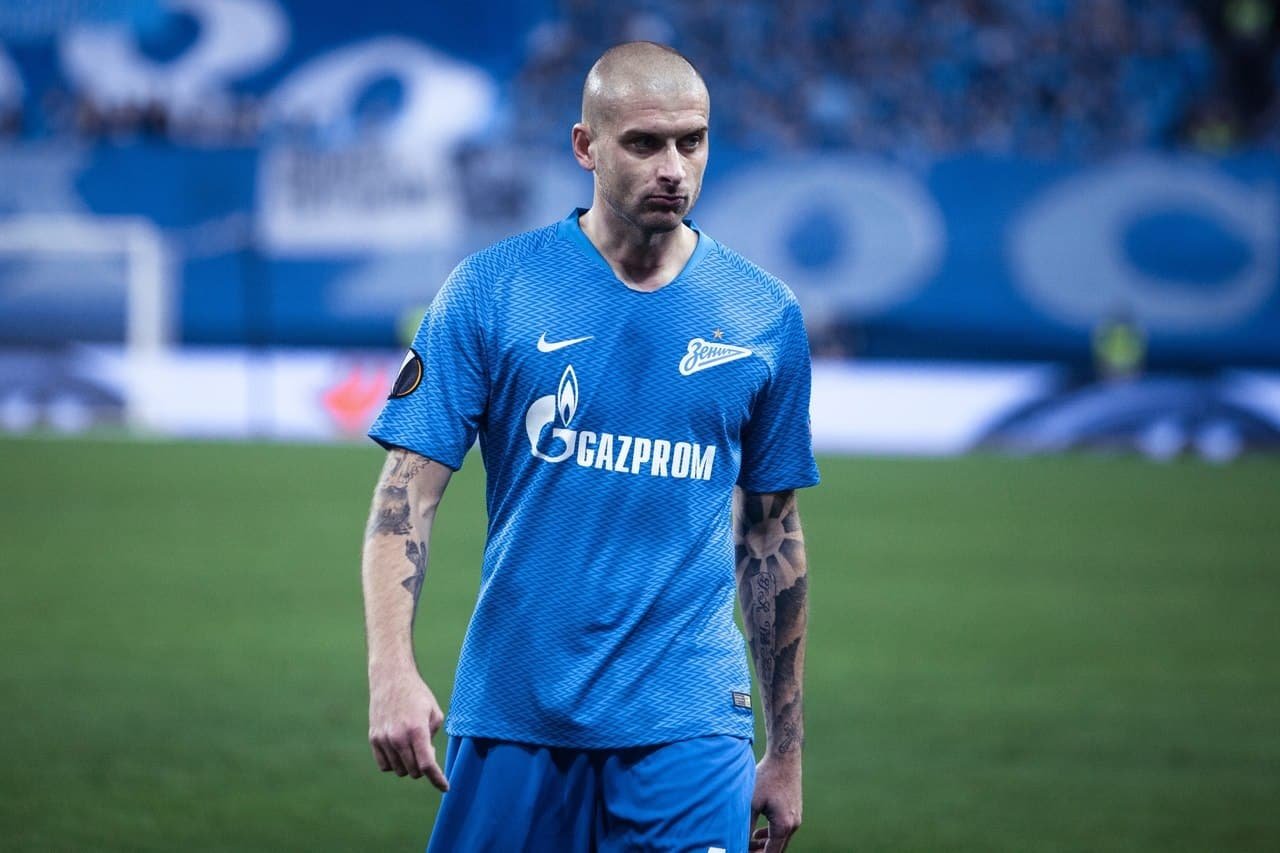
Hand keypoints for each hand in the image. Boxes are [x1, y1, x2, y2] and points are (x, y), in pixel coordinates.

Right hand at [368, 669, 448, 790]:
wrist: (391, 679)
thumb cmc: (417, 695)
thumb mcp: (434, 713)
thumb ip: (432, 738)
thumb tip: (427, 759)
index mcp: (417, 730)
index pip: (427, 765)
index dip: (437, 779)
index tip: (445, 787)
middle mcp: (398, 737)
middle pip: (414, 771)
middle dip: (424, 767)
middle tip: (426, 749)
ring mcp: (383, 739)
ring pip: (399, 771)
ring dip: (409, 765)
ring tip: (412, 745)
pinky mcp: (373, 739)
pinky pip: (385, 765)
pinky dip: (394, 763)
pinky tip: (399, 750)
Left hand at [749, 753, 801, 851]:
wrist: (784, 757)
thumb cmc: (766, 777)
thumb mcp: (751, 802)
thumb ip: (746, 825)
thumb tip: (738, 842)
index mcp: (783, 826)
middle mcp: (793, 825)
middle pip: (777, 850)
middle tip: (744, 850)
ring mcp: (796, 818)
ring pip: (780, 841)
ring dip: (765, 845)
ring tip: (748, 845)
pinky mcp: (795, 811)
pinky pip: (783, 831)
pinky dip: (771, 835)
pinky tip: (757, 833)